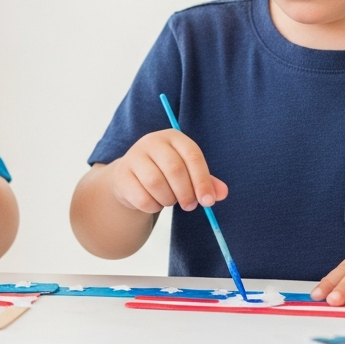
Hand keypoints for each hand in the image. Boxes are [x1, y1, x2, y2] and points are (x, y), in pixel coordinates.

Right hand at [107, 129, 227, 213]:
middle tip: (190, 206)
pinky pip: (142, 197)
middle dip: (186, 193)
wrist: (131, 178)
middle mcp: (151, 142)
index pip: (192, 156)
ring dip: (168, 199)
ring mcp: (134, 157)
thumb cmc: (165, 174)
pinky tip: (154, 202)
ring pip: (156, 183)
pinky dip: (153, 206)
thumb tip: (221, 193)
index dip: (203, 180)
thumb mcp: (188, 174)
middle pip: (174, 169)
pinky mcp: (122, 175)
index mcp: (173, 137)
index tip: (208, 201)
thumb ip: (206, 182)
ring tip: (169, 200)